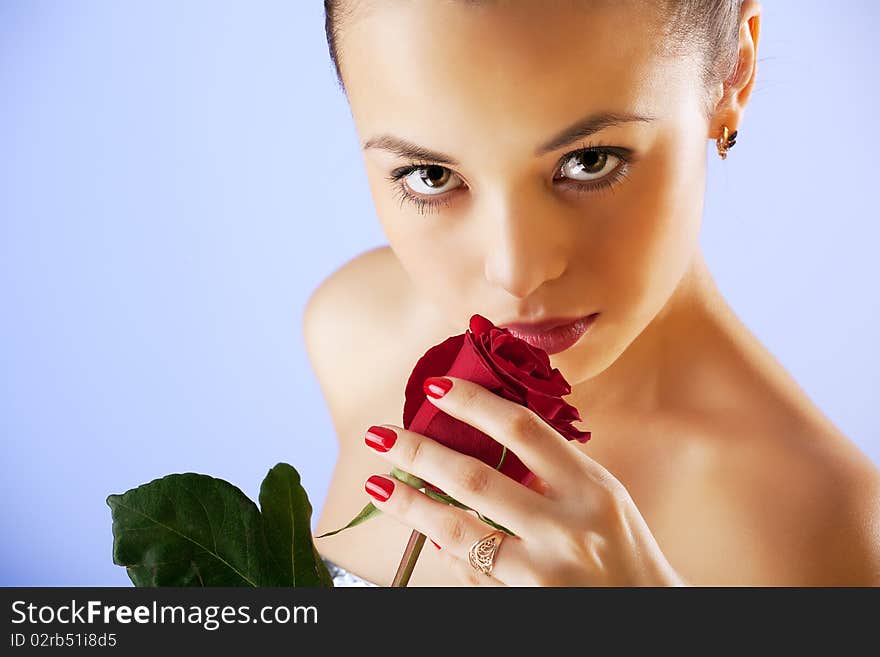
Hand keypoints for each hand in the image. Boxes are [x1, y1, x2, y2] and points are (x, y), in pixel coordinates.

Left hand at [362, 376, 686, 586]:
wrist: (649, 616)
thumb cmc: (624, 549)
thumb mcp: (603, 497)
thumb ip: (554, 468)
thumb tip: (484, 436)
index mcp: (591, 487)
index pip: (524, 430)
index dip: (474, 403)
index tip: (435, 387)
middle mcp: (568, 527)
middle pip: (477, 479)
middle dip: (420, 453)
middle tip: (381, 435)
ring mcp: (545, 572)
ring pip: (459, 531)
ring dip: (411, 505)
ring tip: (377, 487)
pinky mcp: (526, 604)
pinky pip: (472, 573)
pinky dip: (444, 551)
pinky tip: (422, 531)